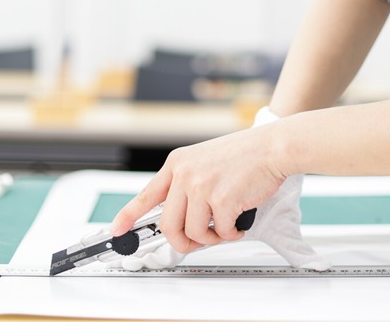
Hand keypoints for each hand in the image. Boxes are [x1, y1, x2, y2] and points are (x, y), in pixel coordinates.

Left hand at [110, 107, 328, 270]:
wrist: (272, 147)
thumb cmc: (245, 156)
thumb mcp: (205, 161)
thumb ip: (188, 184)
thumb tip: (180, 218)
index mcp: (178, 164)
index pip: (147, 194)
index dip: (129, 215)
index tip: (117, 229)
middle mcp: (184, 174)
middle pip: (168, 225)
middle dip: (182, 242)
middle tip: (197, 243)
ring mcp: (201, 187)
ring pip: (192, 232)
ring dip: (210, 238)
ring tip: (224, 229)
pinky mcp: (221, 199)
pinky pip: (219, 232)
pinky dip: (230, 234)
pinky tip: (238, 224)